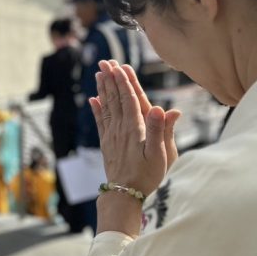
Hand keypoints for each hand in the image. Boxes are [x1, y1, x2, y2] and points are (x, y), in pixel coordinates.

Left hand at [89, 60, 181, 196]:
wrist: (125, 193)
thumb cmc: (147, 175)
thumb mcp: (160, 155)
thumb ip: (161, 131)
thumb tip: (164, 109)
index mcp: (135, 128)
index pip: (129, 99)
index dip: (124, 82)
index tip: (119, 66)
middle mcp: (120, 128)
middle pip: (115, 98)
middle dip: (111, 79)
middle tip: (105, 62)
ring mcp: (111, 135)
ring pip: (106, 107)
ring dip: (103, 89)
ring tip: (99, 74)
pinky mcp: (106, 143)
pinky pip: (100, 122)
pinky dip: (96, 109)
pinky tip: (92, 100)